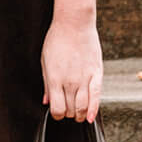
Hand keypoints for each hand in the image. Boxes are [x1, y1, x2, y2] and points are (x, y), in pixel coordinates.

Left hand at [42, 0, 102, 122]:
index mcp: (55, 79)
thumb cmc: (57, 40)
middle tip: (67, 107)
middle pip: (70, 110)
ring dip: (80, 114)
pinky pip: (96, 97)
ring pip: (83, 108)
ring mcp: (84, 78)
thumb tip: (46, 101)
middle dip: (68, 113)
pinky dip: (94, 110)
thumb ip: (47, 84)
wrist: (74, 23)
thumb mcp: (45, 61)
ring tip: (78, 112)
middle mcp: (70, 82)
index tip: (57, 110)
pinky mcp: (97, 73)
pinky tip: (91, 117)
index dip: (57, 114)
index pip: (56, 109)